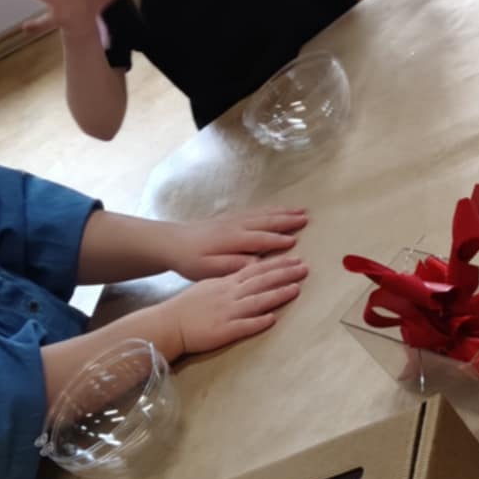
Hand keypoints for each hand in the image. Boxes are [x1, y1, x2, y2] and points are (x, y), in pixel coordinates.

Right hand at [159, 255, 307, 357]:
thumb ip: (231, 280)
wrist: (168, 324)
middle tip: (304, 268)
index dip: (277, 264)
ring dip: (277, 295)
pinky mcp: (222, 331)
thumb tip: (250, 273)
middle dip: (284, 274)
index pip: (256, 269)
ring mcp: (227, 313)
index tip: (295, 258)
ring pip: (256, 301)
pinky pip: (242, 326)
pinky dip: (257, 322)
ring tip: (296, 289)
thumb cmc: (189, 306)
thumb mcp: (210, 285)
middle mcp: (229, 295)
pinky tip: (272, 319)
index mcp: (226, 283)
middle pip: (261, 281)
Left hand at [161, 208, 308, 278]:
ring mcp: (233, 219)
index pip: (261, 239)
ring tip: (300, 210)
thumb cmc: (191, 260)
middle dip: (287, 219)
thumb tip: (257, 262)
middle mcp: (236, 225)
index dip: (279, 240)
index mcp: (233, 239)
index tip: (296, 242)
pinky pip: (255, 211)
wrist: (171, 242)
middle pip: (266, 220)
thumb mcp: (210, 269)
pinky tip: (276, 210)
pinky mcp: (229, 218)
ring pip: (262, 213)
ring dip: (282, 211)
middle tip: (307, 218)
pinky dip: (269, 209)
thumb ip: (234, 265)